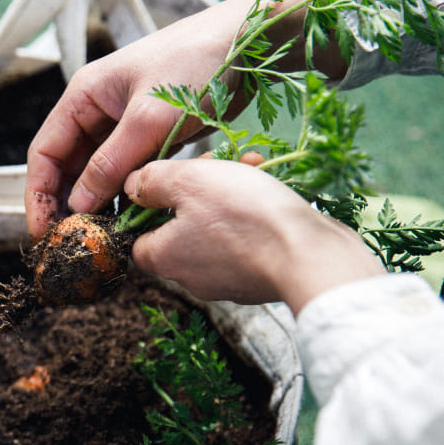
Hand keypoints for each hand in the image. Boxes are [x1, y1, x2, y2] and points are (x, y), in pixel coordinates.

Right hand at [24, 0, 340, 240]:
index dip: (39, 194)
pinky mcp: (150, 136)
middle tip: (70, 243)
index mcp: (84, 96)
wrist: (247, 43)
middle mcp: (98, 111)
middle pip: (67, 166)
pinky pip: (127, 172)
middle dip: (65, 205)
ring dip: (96, 204)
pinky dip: (123, 196)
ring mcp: (124, 124)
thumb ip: (112, 163)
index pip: (46, 151)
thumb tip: (79, 204)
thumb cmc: (195, 64)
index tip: (43, 231)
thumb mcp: (149, 118)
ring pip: (98, 172)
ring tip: (99, 239)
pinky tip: (127, 222)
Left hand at [124, 157, 384, 313]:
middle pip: (179, 227)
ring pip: (215, 229)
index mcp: (164, 258)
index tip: (171, 179)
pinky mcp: (258, 278)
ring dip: (229, 194)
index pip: (137, 235)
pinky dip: (253, 214)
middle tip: (218, 163)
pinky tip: (270, 190)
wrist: (310, 255)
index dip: (150, 204)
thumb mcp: (188, 181)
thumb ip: (152, 181)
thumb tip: (133, 186)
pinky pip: (245, 240)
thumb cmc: (245, 216)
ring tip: (251, 166)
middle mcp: (190, 277)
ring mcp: (226, 281)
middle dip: (198, 189)